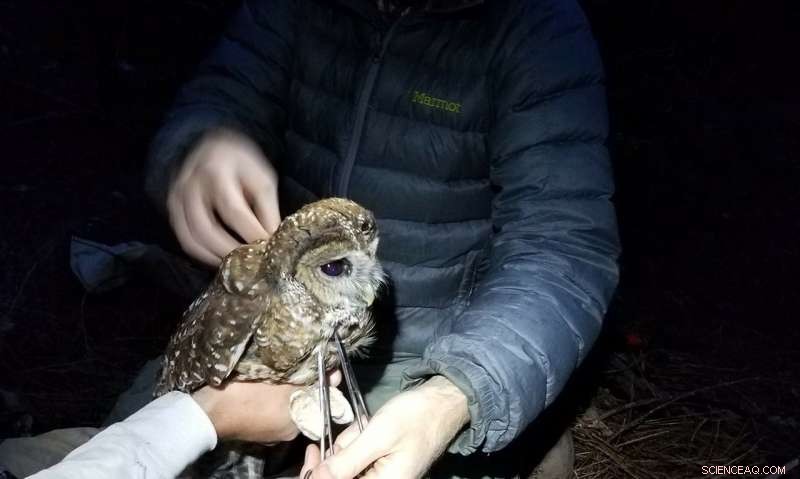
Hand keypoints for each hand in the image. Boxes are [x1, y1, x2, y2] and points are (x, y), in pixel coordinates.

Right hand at [167, 128, 280, 265]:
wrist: (213, 147)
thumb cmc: (242, 163)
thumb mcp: (262, 178)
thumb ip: (267, 208)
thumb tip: (271, 239)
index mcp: (217, 171)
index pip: (233, 210)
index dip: (250, 232)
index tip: (267, 248)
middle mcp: (191, 184)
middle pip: (207, 228)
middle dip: (230, 250)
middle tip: (251, 262)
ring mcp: (177, 197)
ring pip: (192, 237)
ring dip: (214, 256)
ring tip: (236, 264)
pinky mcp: (172, 208)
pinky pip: (184, 238)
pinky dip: (202, 254)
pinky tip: (219, 259)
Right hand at [192, 371, 340, 443]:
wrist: (207, 411)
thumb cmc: (246, 395)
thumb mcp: (281, 383)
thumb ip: (309, 380)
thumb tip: (334, 375)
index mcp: (297, 425)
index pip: (322, 401)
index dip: (326, 381)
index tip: (329, 365)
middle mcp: (287, 432)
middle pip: (305, 402)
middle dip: (307, 383)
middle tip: (307, 361)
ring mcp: (269, 431)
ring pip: (287, 405)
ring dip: (288, 387)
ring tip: (286, 367)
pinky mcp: (254, 426)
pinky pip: (271, 408)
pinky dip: (273, 395)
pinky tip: (268, 380)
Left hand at [303, 375, 469, 478]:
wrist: (443, 402)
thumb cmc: (415, 418)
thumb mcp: (377, 437)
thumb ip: (346, 462)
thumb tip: (317, 478)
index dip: (319, 475)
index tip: (310, 453)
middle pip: (342, 478)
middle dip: (334, 458)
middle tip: (330, 439)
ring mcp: (383, 475)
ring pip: (347, 467)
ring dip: (346, 447)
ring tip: (362, 426)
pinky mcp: (383, 464)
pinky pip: (359, 459)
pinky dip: (356, 443)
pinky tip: (365, 426)